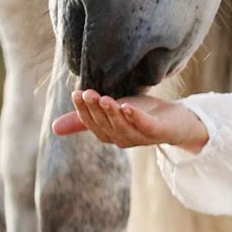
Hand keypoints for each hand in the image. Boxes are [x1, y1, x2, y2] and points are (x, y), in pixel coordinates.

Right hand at [51, 88, 208, 152]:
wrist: (177, 121)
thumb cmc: (142, 115)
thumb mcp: (112, 111)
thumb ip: (86, 118)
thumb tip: (54, 128)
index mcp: (110, 134)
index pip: (92, 124)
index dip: (83, 111)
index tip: (76, 93)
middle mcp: (123, 139)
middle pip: (105, 126)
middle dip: (95, 109)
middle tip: (87, 92)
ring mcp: (141, 137)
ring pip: (122, 128)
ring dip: (112, 114)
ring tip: (104, 98)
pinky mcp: (159, 131)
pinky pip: (145, 126)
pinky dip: (135, 118)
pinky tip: (127, 107)